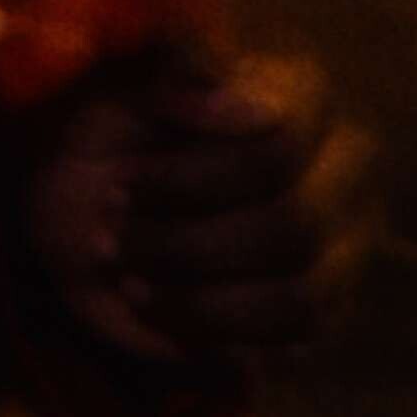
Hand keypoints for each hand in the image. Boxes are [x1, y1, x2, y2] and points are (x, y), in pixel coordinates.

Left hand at [31, 47, 381, 366]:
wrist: (72, 216)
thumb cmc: (99, 140)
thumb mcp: (114, 88)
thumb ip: (178, 70)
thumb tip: (251, 109)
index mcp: (302, 99)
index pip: (279, 148)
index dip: (189, 178)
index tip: (120, 182)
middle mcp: (344, 169)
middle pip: (294, 226)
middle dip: (183, 244)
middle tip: (113, 239)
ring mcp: (344, 244)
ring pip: (300, 294)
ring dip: (195, 300)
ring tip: (128, 283)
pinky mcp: (323, 312)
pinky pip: (294, 346)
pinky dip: (212, 340)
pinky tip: (159, 316)